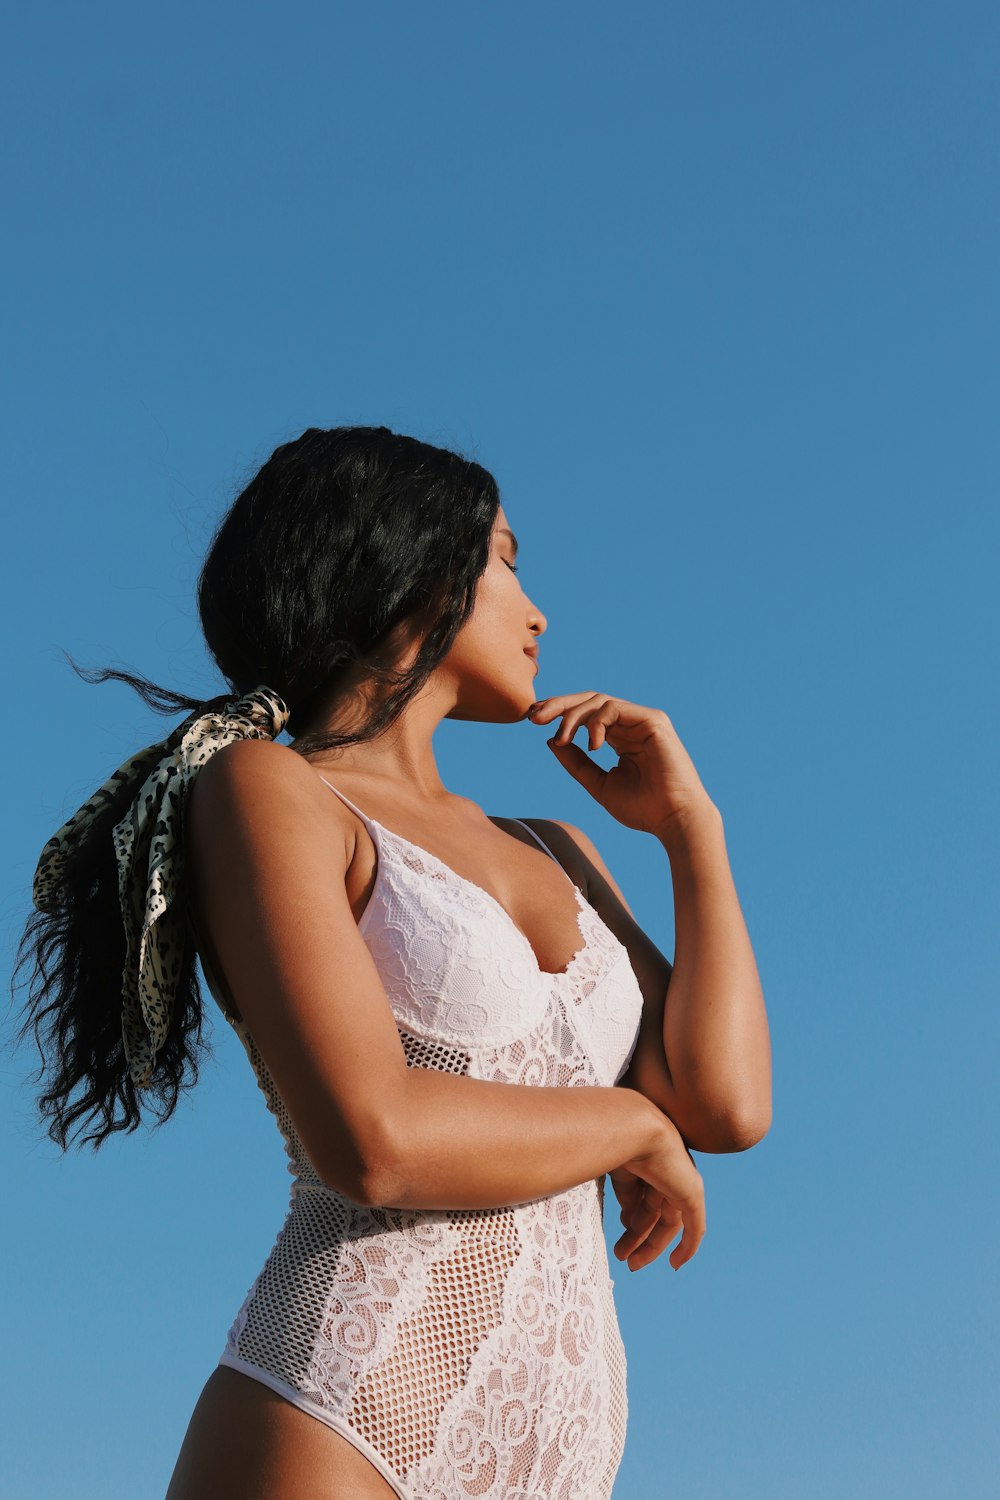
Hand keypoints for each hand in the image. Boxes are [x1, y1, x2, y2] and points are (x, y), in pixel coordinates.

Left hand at [526, 692, 715, 837]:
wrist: (674, 821)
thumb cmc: (643, 809)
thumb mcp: (599, 785)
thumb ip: (577, 763)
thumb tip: (550, 740)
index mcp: (620, 737)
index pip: (585, 714)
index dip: (559, 713)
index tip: (532, 720)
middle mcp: (631, 724)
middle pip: (589, 700)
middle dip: (559, 705)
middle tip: (534, 716)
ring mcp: (643, 719)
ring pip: (598, 701)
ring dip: (573, 717)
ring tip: (563, 739)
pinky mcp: (653, 720)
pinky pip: (614, 708)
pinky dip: (596, 722)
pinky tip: (593, 746)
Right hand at [611, 1117, 705, 1270]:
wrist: (634, 1127)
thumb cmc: (614, 1141)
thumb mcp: (616, 1172)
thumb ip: (625, 1193)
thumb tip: (627, 1217)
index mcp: (646, 1163)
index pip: (642, 1196)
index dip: (631, 1215)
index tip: (619, 1230)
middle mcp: (666, 1171)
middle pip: (653, 1211)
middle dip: (637, 1235)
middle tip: (622, 1256)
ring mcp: (681, 1181)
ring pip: (669, 1222)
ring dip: (650, 1245)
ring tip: (631, 1263)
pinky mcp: (692, 1193)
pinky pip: (694, 1227)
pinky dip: (688, 1247)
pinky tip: (676, 1264)